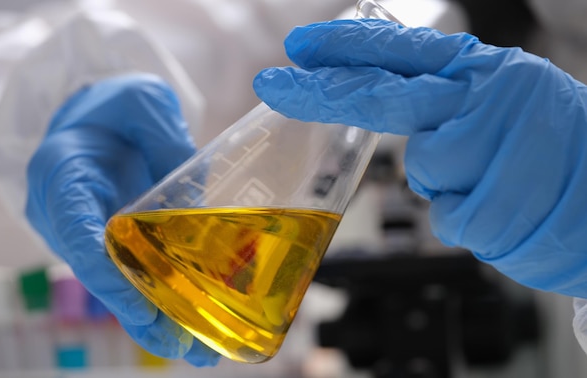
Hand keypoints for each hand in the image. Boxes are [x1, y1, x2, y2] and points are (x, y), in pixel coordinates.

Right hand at [26, 73, 219, 365]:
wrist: (96, 117)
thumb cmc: (113, 105)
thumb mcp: (142, 101)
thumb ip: (167, 141)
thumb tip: (198, 198)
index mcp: (62, 173)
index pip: (77, 231)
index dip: (106, 274)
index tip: (141, 307)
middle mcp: (66, 213)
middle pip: (98, 273)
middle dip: (139, 313)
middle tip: (183, 346)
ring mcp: (87, 232)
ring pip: (115, 282)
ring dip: (154, 318)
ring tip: (199, 351)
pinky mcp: (109, 240)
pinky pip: (130, 273)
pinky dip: (158, 300)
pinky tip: (192, 325)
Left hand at [253, 19, 586, 297]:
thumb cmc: (558, 149)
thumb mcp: (502, 99)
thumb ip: (442, 94)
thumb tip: (380, 93)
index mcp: (483, 70)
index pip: (398, 51)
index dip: (344, 46)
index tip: (298, 46)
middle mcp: (483, 98)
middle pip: (383, 96)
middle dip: (323, 92)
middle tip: (273, 85)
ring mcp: (489, 149)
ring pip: (424, 168)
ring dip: (449, 181)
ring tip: (497, 178)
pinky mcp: (489, 204)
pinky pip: (448, 214)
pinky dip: (469, 216)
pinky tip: (508, 206)